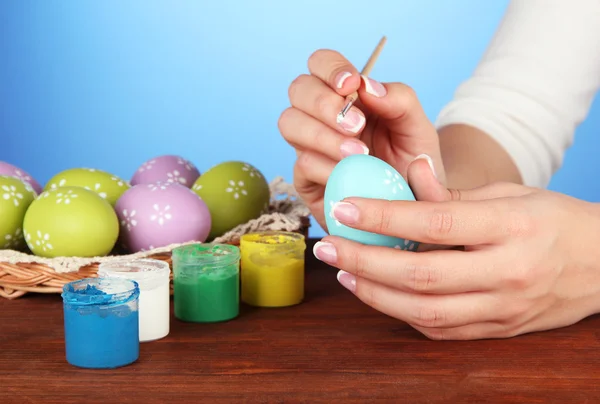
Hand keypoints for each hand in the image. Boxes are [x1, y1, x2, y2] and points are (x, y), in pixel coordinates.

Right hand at [278, 49, 445, 230]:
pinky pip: (302, 163)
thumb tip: (367, 86)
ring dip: (322, 135)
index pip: (321, 64)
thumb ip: (400, 100)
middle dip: (324, 103)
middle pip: (298, 89)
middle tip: (357, 126)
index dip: (330, 69)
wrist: (413, 209)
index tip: (352, 86)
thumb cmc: (413, 164)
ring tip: (358, 154)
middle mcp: (322, 117)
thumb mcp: (418, 128)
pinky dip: (327, 167)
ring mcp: (310, 146)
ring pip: (290, 123)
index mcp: (348, 96)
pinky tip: (351, 175)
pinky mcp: (306, 179)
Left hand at [312, 169, 599, 339]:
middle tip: (327, 247)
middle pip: (422, 275)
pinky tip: (379, 294)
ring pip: (426, 312)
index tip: (344, 208)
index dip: (384, 217)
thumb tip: (407, 173)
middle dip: (364, 261)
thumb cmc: (553, 219)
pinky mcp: (499, 331)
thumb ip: (455, 193)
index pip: (435, 223)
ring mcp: (504, 308)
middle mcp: (508, 272)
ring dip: (375, 294)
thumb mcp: (511, 193)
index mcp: (511, 226)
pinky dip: (403, 314)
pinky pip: (441, 330)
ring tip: (344, 273)